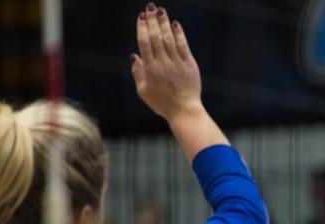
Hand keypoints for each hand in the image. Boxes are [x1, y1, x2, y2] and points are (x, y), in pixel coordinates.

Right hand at [131, 5, 201, 121]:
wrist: (184, 111)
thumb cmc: (162, 103)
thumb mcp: (143, 90)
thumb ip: (137, 72)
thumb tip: (134, 55)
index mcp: (150, 68)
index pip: (145, 43)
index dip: (142, 28)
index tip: (141, 17)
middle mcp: (163, 63)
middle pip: (156, 37)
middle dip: (152, 21)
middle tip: (150, 8)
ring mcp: (177, 63)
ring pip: (169, 39)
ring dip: (165, 23)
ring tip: (161, 11)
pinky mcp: (190, 65)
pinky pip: (183, 46)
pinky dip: (179, 34)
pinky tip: (175, 24)